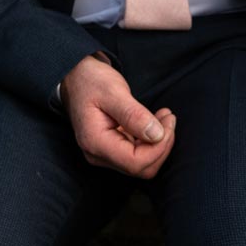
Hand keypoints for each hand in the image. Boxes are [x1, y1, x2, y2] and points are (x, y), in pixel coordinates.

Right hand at [61, 53, 176, 177]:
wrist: (76, 77)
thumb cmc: (91, 81)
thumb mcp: (113, 91)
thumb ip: (134, 115)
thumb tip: (157, 135)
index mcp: (96, 142)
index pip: (136, 162)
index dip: (159, 147)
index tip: (169, 121)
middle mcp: (98, 154)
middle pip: (141, 168)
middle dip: (161, 146)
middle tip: (169, 117)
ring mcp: (104, 153)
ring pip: (141, 164)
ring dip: (159, 143)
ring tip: (165, 116)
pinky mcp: (112, 148)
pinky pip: (137, 154)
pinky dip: (152, 141)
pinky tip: (156, 121)